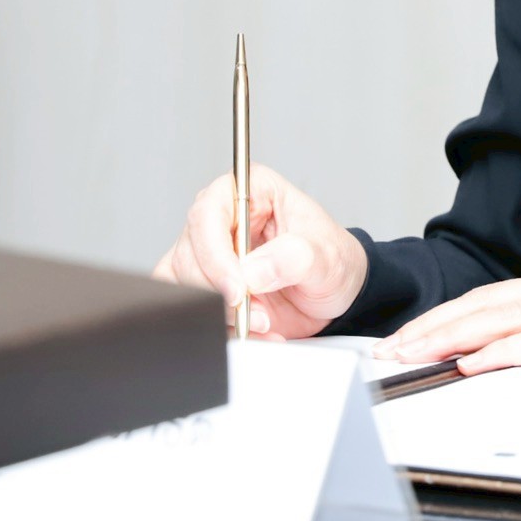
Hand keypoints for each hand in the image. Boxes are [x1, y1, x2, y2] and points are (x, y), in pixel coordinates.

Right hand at [151, 163, 367, 337]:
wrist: (336, 291)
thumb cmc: (332, 259)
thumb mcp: (326, 256)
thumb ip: (292, 258)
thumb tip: (252, 272)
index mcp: (252, 190)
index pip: (209, 213)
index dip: (217, 254)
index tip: (238, 289)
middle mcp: (223, 217)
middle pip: (190, 254)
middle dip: (222, 293)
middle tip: (259, 314)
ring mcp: (210, 251)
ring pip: (184, 284)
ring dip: (223, 313)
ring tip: (264, 322)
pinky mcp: (207, 283)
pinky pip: (193, 307)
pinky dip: (222, 327)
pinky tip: (254, 330)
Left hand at [376, 263, 520, 374]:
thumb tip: (506, 355)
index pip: (489, 298)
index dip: (444, 316)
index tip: (408, 335)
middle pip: (485, 305)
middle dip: (433, 327)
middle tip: (392, 348)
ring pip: (503, 320)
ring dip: (453, 339)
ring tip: (416, 355)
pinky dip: (502, 352)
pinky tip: (473, 363)